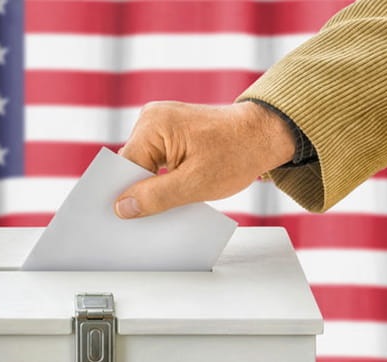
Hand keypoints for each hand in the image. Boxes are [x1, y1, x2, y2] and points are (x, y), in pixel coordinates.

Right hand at [114, 100, 295, 218]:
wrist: (264, 135)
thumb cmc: (237, 153)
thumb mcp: (195, 184)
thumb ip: (156, 197)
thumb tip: (122, 207)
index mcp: (154, 124)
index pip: (125, 167)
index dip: (127, 194)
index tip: (127, 219)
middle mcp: (152, 118)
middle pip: (132, 165)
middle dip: (142, 190)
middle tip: (154, 216)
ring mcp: (160, 122)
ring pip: (144, 164)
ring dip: (154, 185)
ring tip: (172, 200)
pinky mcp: (169, 131)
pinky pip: (155, 159)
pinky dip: (163, 177)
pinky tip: (176, 190)